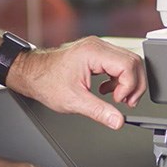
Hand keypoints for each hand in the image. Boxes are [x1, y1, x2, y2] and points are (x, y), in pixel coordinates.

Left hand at [6, 36, 146, 129]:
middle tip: (126, 102)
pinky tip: (108, 91)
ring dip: (128, 83)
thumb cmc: (46, 81)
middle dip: (134, 85)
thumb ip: (99, 112)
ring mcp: (98, 48)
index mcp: (93, 53)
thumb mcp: (74, 101)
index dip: (129, 86)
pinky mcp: (97, 54)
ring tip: (118, 98)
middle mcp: (98, 46)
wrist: (32, 73)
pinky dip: (120, 80)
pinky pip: (119, 64)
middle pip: (133, 62)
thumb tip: (118, 121)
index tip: (119, 101)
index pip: (128, 65)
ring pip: (129, 62)